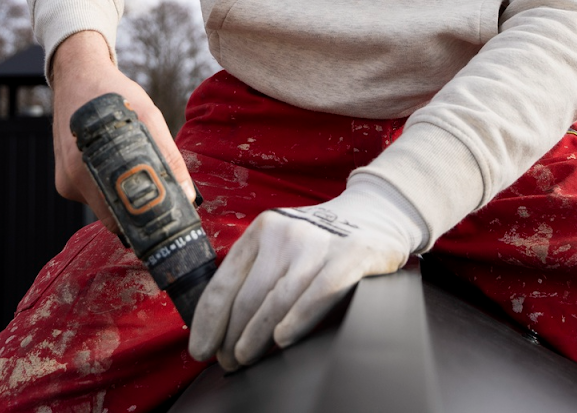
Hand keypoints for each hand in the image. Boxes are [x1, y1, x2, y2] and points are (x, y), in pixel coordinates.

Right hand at [48, 30, 194, 233]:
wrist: (77, 76)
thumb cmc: (114, 95)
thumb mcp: (149, 118)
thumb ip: (168, 157)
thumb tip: (187, 194)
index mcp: (90, 168)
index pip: (118, 219)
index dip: (142, 225)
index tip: (164, 225)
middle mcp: (73, 180)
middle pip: (111, 216)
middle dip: (136, 213)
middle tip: (160, 203)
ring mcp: (65, 182)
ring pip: (102, 206)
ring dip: (122, 196)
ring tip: (136, 171)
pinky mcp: (63, 180)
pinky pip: (92, 194)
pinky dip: (107, 185)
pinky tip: (114, 161)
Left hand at [187, 176, 427, 369]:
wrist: (375, 214)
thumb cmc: (320, 244)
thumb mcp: (281, 246)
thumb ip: (256, 274)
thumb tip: (220, 328)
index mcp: (261, 230)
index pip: (224, 282)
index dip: (208, 321)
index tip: (201, 349)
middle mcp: (286, 232)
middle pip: (248, 296)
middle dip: (232, 336)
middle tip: (228, 361)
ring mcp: (319, 242)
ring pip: (279, 299)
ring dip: (257, 336)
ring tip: (246, 358)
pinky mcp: (351, 253)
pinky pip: (320, 291)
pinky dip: (299, 318)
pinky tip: (283, 339)